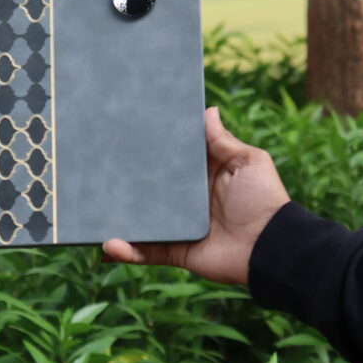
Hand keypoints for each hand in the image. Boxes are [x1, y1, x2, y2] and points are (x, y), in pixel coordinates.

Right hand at [102, 107, 289, 284]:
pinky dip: (127, 250)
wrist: (272, 247)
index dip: (153, 146)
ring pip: (140, 218)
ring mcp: (178, 226)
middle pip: (150, 186)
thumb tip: (208, 110)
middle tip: (96, 163)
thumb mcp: (248, 161)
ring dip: (116, 214)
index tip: (127, 129)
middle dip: (125, 178)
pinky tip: (108, 243)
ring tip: (90, 206)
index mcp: (202, 174)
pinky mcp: (176, 251)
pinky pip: (146, 251)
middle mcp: (186, 199)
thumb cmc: (264, 199)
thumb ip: (223, 141)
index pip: (172, 157)